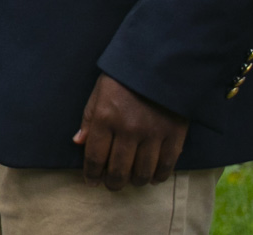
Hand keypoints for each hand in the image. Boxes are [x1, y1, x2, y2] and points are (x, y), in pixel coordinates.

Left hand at [73, 73, 188, 187]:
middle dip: (112, 182)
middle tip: (111, 185)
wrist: (159, 65)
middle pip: (118, 169)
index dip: (91, 173)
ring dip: (135, 181)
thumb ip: (88, 118)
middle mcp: (128, 130)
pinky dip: (159, 176)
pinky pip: (166, 166)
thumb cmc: (123, 79)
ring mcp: (152, 135)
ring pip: (142, 172)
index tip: (91, 181)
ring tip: (131, 181)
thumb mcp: (98, 92)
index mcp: (105, 118)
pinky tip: (153, 178)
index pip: (94, 156)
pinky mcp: (174, 136)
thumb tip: (78, 142)